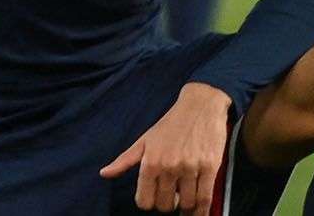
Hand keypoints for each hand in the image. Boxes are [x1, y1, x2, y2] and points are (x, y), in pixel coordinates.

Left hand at [100, 82, 231, 214]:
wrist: (200, 107)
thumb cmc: (171, 124)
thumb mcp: (144, 140)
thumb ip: (124, 160)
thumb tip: (104, 174)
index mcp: (150, 162)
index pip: (144, 201)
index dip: (148, 203)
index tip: (154, 199)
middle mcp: (169, 166)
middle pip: (165, 205)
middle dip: (168, 205)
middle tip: (172, 196)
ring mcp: (190, 168)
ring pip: (187, 204)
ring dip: (186, 207)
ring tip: (186, 198)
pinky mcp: (210, 168)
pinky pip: (205, 199)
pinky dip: (202, 210)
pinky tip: (200, 209)